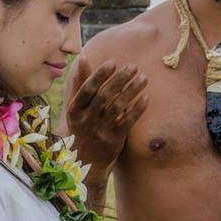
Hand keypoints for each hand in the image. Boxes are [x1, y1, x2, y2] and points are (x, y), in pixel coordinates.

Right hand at [63, 55, 148, 174]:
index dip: (99, 76)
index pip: (87, 90)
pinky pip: (127, 122)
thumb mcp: (76, 108)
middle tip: (133, 66)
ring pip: (117, 107)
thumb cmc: (82, 127)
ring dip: (131, 91)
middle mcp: (85, 120)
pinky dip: (137, 109)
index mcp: (74, 110)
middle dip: (119, 79)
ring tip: (144, 77)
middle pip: (104, 96)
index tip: (112, 62)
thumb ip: (80, 83)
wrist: (86, 162)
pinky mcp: (113, 140)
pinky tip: (146, 96)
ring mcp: (99, 131)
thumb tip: (82, 58)